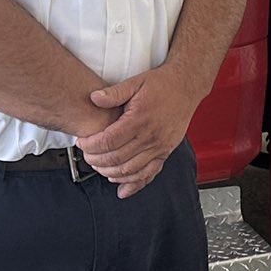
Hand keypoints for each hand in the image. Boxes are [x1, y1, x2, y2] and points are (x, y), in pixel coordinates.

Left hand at [77, 67, 203, 197]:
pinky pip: (149, 174)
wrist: (187, 87)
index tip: (82, 142)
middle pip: (116, 159)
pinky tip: (122, 189)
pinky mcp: (165, 152)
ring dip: (110, 173)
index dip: (91, 145)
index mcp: (140, 119)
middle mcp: (150, 136)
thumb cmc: (162, 84)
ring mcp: (159, 146)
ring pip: (130, 170)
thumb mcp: (135, 82)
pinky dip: (134, 184)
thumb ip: (114, 93)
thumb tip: (94, 98)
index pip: (108, 141)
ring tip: (99, 166)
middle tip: (87, 155)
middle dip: (96, 161)